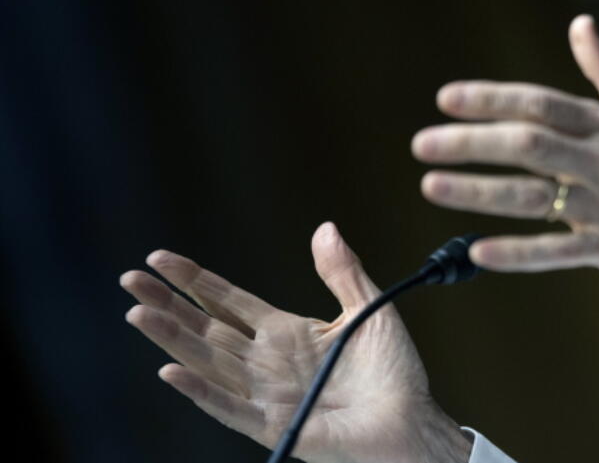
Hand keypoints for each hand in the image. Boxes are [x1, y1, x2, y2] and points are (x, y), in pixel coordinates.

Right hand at [120, 222, 471, 462]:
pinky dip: (201, 391)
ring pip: (207, 362)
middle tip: (130, 280)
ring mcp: (267, 394)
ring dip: (172, 340)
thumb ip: (343, 271)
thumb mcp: (369, 309)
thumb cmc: (394, 372)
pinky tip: (171, 372)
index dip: (195, 281)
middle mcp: (267, 362)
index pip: (228, 302)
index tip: (160, 259)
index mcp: (287, 333)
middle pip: (206, 328)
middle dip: (168, 305)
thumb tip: (324, 227)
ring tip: (138, 313)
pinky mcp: (275, 425)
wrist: (413, 420)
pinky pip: (229, 407)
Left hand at [413, 15, 598, 316]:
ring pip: (536, 196)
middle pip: (530, 144)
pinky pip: (559, 251)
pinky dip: (518, 252)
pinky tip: (479, 252)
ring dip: (480, 191)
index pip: (543, 104)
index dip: (493, 99)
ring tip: (432, 185)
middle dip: (472, 141)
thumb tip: (578, 23)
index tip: (447, 98)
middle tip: (423, 143)